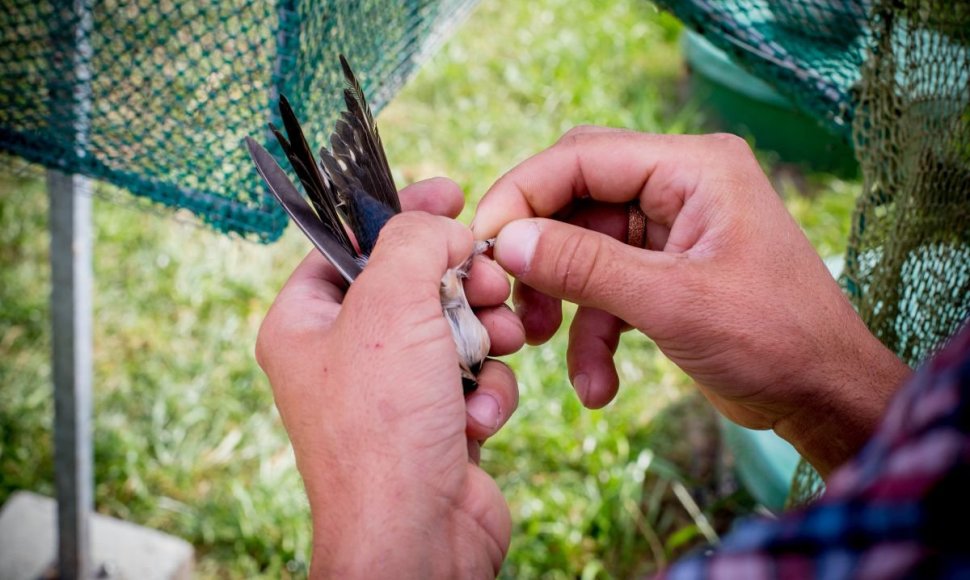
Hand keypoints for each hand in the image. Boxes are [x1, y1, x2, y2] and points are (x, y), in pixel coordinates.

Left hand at [257, 178, 524, 576]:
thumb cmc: (383, 425)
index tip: (451, 191)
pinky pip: (475, 377)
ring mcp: (392, 392)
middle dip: (462, 280)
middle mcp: (344, 355)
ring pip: (456, 327)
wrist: (416, 536)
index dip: (401, 211)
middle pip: (415, 281)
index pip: (349, 241)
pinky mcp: (436, 423)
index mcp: (305, 322)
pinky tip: (478, 417)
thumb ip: (414, 241)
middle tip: (488, 280)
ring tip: (497, 345)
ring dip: (485, 333)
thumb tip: (444, 227)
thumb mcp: (390, 305)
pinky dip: (487, 390)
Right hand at [472, 128, 910, 476]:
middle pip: (576, 199)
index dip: (523, 193)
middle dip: (540, 253)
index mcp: (694, 167)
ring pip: (583, 250)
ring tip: (541, 345)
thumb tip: (506, 240)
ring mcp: (671, 230)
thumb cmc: (773, 341)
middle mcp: (680, 187)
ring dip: (563, 304)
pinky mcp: (665, 272)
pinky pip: (606, 289)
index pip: (583, 156)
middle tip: (504, 294)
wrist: (823, 397)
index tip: (479, 242)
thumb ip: (585, 266)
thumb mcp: (672, 302)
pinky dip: (593, 334)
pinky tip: (597, 385)